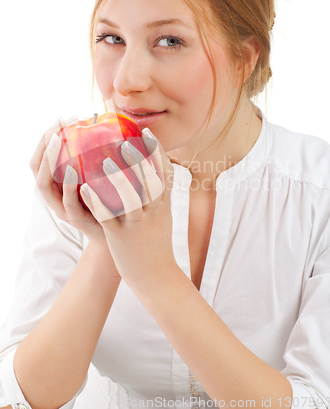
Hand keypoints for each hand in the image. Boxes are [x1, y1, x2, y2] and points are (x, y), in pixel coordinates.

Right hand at [29, 116, 117, 263]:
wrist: (121, 235)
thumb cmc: (113, 200)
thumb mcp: (105, 175)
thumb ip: (103, 155)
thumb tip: (115, 122)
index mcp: (59, 183)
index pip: (43, 156)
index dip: (47, 137)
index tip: (63, 118)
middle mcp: (55, 195)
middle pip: (37, 168)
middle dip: (44, 145)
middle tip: (58, 127)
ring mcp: (62, 208)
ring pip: (45, 186)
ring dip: (50, 162)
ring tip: (59, 142)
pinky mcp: (74, 220)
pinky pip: (67, 202)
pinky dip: (68, 186)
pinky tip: (76, 169)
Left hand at [79, 129, 177, 290]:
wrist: (156, 275)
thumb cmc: (155, 243)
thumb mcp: (162, 217)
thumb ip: (157, 196)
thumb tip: (152, 174)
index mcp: (163, 204)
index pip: (164, 173)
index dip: (157, 151)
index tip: (146, 133)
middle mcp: (153, 211)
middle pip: (150, 181)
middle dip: (140, 159)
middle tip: (126, 140)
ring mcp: (137, 224)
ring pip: (130, 198)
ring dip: (118, 179)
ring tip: (103, 163)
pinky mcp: (121, 236)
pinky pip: (108, 217)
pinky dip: (97, 202)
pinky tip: (85, 190)